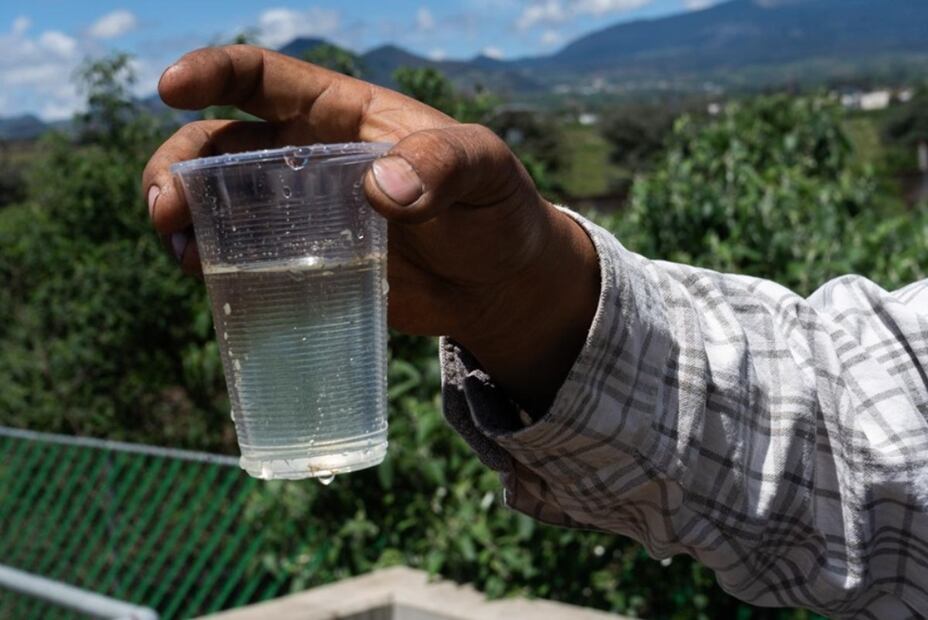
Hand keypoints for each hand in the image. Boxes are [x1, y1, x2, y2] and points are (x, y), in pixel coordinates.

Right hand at [142, 45, 597, 413]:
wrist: (498, 284)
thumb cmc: (496, 209)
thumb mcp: (486, 170)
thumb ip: (445, 165)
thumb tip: (381, 190)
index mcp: (342, 115)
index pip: (265, 78)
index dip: (213, 72)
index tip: (172, 86)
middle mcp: (309, 158)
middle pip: (219, 144)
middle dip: (178, 165)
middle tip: (166, 206)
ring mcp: (301, 215)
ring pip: (217, 201)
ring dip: (183, 217)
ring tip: (179, 249)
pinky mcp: (306, 265)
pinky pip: (243, 257)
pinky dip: (213, 264)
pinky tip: (204, 278)